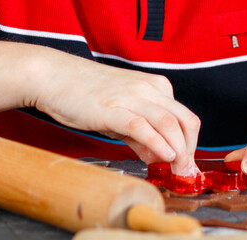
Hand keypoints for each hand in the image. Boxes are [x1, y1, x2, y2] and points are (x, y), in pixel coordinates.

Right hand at [31, 56, 200, 175]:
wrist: (55, 76)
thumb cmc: (87, 93)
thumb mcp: (122, 113)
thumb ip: (142, 135)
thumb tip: (159, 156)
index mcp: (155, 87)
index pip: (185, 117)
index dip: (191, 144)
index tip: (187, 164)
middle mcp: (148, 89)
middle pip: (184, 120)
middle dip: (189, 150)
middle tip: (185, 171)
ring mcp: (130, 97)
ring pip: (168, 122)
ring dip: (178, 150)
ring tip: (177, 169)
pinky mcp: (111, 108)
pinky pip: (140, 126)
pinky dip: (156, 142)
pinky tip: (163, 156)